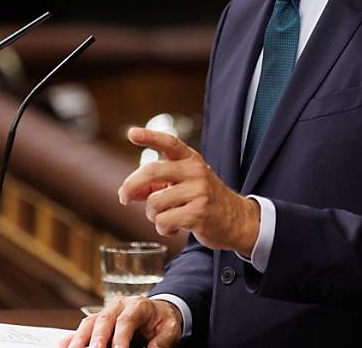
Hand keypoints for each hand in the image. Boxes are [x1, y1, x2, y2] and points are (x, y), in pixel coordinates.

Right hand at [59, 296, 181, 347]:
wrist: (159, 311)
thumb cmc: (163, 321)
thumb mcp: (170, 330)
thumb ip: (161, 342)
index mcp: (139, 305)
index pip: (126, 320)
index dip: (121, 337)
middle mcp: (120, 305)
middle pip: (104, 319)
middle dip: (96, 338)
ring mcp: (107, 310)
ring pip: (90, 322)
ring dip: (80, 338)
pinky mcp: (99, 319)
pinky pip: (85, 326)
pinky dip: (74, 337)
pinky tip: (64, 345)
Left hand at [119, 127, 259, 254]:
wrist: (237, 220)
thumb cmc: (204, 200)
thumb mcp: (185, 184)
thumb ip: (158, 184)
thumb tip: (129, 192)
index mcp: (191, 160)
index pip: (169, 143)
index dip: (149, 137)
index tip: (131, 133)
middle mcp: (195, 172)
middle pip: (151, 172)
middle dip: (131, 186)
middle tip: (124, 198)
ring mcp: (198, 192)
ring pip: (154, 202)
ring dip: (152, 215)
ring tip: (166, 217)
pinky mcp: (198, 214)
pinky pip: (163, 221)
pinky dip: (163, 228)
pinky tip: (174, 227)